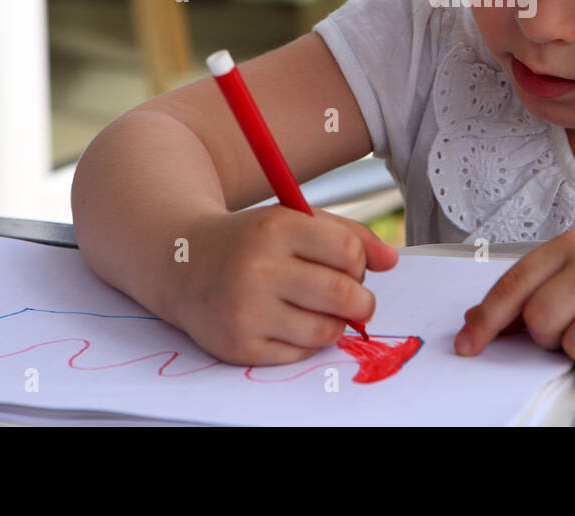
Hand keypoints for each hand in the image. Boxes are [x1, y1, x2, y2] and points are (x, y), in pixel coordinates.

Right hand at [162, 205, 398, 366]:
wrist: (182, 263)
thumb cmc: (253, 240)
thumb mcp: (296, 220)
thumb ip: (349, 234)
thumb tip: (392, 261)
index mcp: (277, 227)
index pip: (349, 252)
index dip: (359, 262)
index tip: (348, 265)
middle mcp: (259, 269)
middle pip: (345, 296)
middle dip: (362, 302)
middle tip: (354, 300)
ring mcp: (246, 310)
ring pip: (326, 331)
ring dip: (335, 324)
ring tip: (318, 309)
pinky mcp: (239, 346)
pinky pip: (299, 354)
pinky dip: (305, 342)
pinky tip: (288, 322)